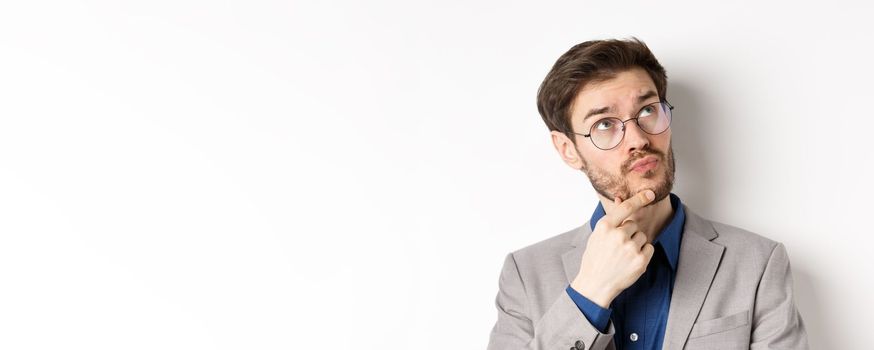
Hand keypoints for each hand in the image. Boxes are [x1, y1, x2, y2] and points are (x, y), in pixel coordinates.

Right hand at [570, 190, 655, 307]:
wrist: (596, 284)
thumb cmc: (595, 259)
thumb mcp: (597, 236)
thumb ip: (611, 219)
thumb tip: (620, 199)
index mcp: (605, 227)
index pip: (626, 207)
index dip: (639, 199)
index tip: (650, 193)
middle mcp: (618, 235)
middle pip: (634, 224)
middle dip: (629, 233)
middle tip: (618, 246)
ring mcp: (630, 248)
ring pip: (642, 236)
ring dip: (637, 243)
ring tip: (623, 255)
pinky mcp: (641, 260)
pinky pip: (649, 248)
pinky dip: (643, 253)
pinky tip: (631, 261)